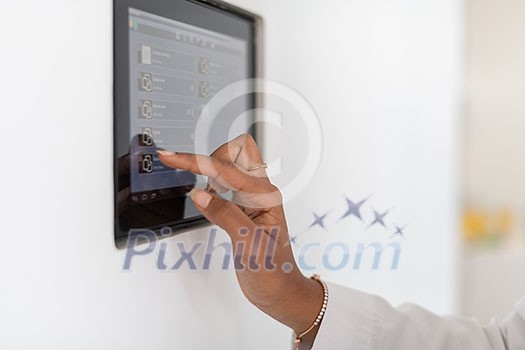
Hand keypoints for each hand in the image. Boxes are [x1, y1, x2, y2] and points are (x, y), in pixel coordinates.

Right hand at [158, 134, 323, 344]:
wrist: (279, 292)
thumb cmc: (274, 272)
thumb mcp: (249, 244)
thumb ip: (225, 215)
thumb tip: (200, 194)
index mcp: (265, 196)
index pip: (224, 169)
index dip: (194, 161)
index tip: (171, 157)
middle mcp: (259, 193)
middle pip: (236, 151)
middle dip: (212, 157)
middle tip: (198, 179)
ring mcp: (251, 199)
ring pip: (230, 165)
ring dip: (211, 172)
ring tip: (205, 197)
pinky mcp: (242, 208)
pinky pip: (225, 184)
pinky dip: (210, 185)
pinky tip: (206, 199)